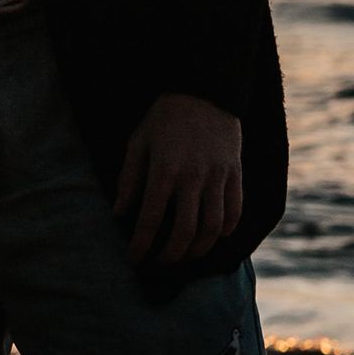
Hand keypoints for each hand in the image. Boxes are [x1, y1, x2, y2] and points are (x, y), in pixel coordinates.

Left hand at [115, 92, 242, 263]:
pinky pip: (234, 211)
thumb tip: (119, 213)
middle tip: (159, 262)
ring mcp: (218, 177)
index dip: (141, 245)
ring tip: (185, 255)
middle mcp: (193, 178)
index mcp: (164, 171)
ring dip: (198, 249)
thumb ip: (129, 179)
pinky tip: (212, 236)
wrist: (205, 92)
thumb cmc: (164, 119)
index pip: (150, 220)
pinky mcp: (236, 174)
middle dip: (170, 255)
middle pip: (185, 232)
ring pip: (212, 228)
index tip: (134, 259)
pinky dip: (224, 230)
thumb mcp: (138, 143)